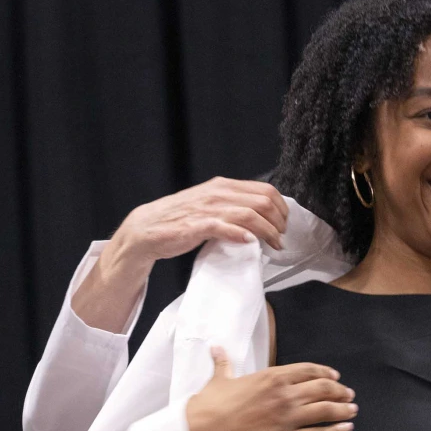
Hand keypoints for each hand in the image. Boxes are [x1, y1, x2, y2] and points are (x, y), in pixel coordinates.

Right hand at [105, 176, 288, 278]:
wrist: (147, 228)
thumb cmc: (179, 219)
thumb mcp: (210, 204)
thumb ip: (231, 206)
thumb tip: (259, 216)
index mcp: (223, 186)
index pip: (265, 190)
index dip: (281, 208)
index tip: (284, 223)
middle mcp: (217, 193)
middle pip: (263, 201)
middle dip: (279, 221)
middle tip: (281, 237)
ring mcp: (207, 209)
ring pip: (249, 214)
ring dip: (267, 231)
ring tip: (274, 244)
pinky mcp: (196, 226)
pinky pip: (223, 227)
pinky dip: (240, 234)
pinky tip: (250, 242)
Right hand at [186, 347, 356, 430]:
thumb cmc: (210, 406)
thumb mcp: (220, 379)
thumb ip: (224, 363)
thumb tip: (216, 348)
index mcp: (272, 377)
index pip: (308, 370)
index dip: (325, 373)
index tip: (335, 377)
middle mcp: (285, 395)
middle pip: (323, 389)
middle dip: (340, 391)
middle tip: (349, 394)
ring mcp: (288, 418)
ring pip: (326, 410)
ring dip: (343, 410)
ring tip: (352, 410)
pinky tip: (345, 430)